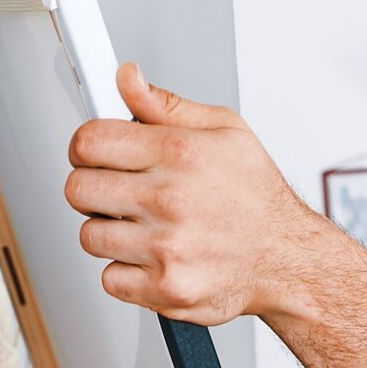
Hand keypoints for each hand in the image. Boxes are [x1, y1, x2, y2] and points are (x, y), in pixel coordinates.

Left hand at [64, 62, 322, 324]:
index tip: (93, 153)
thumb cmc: (257, 195)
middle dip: (93, 188)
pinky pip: (109, 278)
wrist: (288, 260)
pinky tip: (153, 255)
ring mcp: (167, 247)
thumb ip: (165, 104)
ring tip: (144, 225)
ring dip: (110, 231)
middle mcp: (170, 199)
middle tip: (119, 190)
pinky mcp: (166, 288)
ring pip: (90, 235)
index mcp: (180, 153)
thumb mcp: (224, 130)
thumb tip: (127, 79)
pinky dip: (126, 271)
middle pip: (78, 189)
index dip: (84, 146)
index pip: (89, 141)